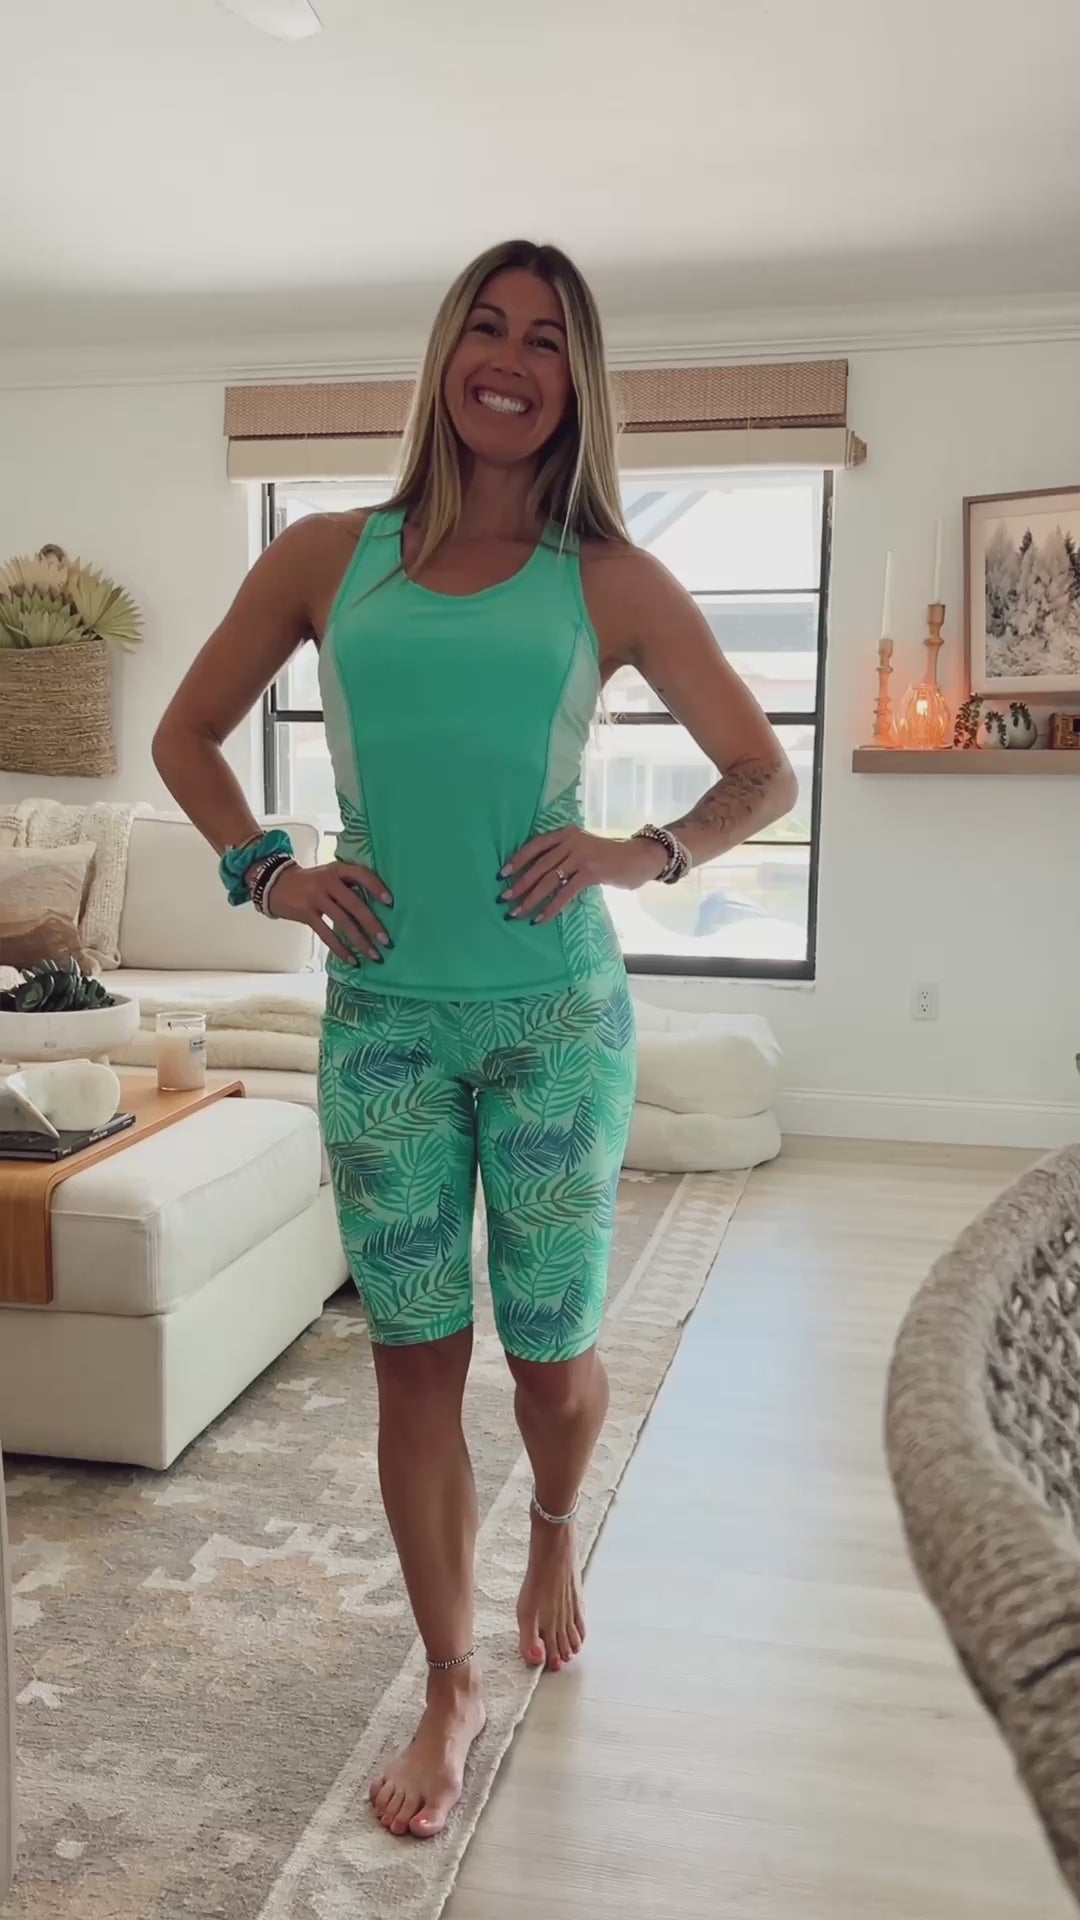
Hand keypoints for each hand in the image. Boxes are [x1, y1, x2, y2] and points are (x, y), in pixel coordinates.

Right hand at [268, 861, 392, 963]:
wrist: (276, 884)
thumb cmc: (312, 882)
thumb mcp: (330, 874)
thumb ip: (349, 885)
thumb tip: (378, 907)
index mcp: (337, 870)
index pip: (361, 874)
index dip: (376, 887)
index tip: (391, 903)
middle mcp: (328, 881)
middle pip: (354, 904)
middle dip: (372, 924)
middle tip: (387, 941)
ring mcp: (316, 898)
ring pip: (342, 922)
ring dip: (360, 941)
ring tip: (374, 955)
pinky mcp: (307, 914)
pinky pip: (327, 934)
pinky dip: (341, 949)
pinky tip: (352, 960)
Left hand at [500, 829, 664, 924]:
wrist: (639, 858)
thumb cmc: (609, 857)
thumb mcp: (583, 849)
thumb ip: (564, 855)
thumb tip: (537, 876)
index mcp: (566, 833)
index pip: (536, 845)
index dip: (518, 859)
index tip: (503, 874)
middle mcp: (572, 841)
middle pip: (540, 865)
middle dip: (520, 884)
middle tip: (504, 898)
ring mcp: (582, 856)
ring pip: (549, 880)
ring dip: (531, 899)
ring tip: (517, 913)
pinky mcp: (591, 872)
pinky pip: (565, 893)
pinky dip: (551, 907)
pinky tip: (541, 918)